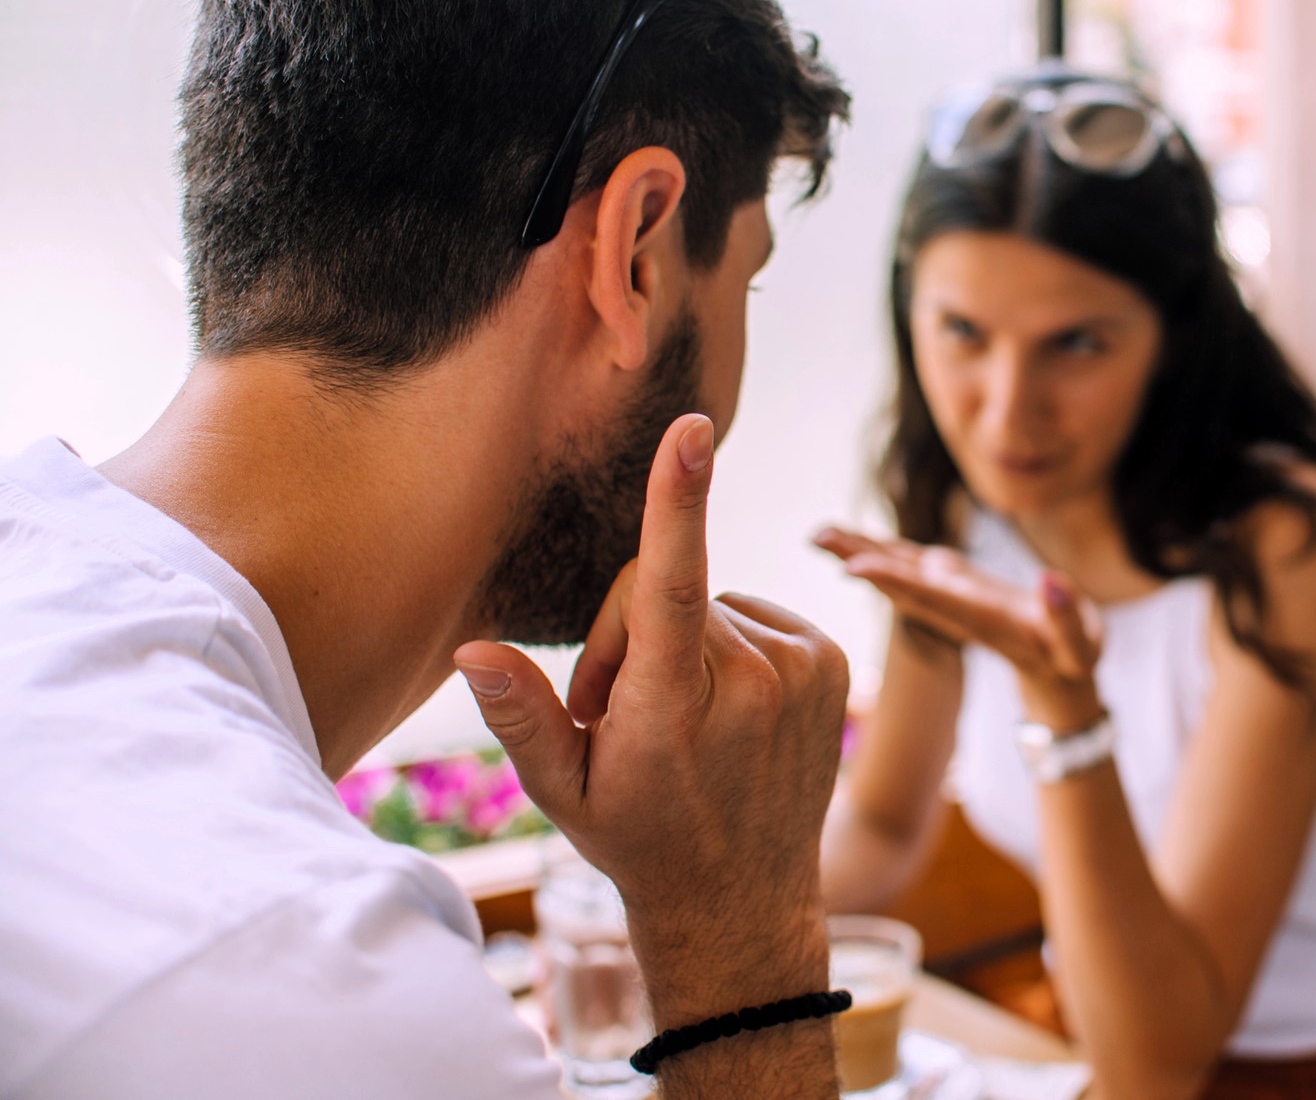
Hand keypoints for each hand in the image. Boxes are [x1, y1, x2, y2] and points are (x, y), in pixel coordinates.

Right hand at [457, 414, 850, 1026]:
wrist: (741, 899)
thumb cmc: (636, 838)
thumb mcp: (561, 789)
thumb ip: (520, 714)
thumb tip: (472, 650)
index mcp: (673, 708)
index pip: (669, 585)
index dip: (676, 501)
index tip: (692, 432)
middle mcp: (747, 683)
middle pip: (664, 588)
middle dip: (628, 633)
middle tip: (614, 712)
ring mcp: (800, 669)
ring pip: (710, 601)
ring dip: (683, 643)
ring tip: (675, 722)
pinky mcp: (829, 659)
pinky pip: (752, 614)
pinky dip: (729, 645)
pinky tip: (723, 709)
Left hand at [813, 526, 1104, 728]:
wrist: (1058, 669)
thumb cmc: (1074, 654)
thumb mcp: (1079, 643)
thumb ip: (1066, 617)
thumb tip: (1052, 580)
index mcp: (981, 619)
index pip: (931, 598)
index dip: (893, 581)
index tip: (854, 568)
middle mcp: (955, 609)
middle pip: (900, 584)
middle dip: (859, 560)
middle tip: (815, 537)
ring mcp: (949, 598)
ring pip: (898, 572)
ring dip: (859, 552)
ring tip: (819, 533)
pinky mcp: (953, 586)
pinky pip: (910, 566)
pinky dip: (881, 550)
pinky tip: (853, 538)